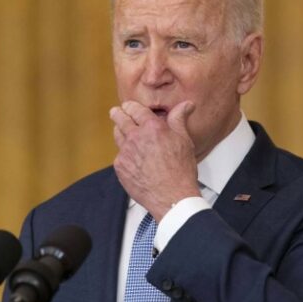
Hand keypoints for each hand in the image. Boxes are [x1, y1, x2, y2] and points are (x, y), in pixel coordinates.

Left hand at [110, 100, 200, 220]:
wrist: (172, 197)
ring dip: (120, 131)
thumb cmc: (181, 170)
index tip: (128, 106)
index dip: (130, 106)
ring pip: (118, 136)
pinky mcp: (120, 167)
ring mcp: (126, 152)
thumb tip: (186, 105)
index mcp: (152, 127)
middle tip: (116, 112)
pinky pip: (120, 155)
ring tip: (123, 132)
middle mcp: (136, 137)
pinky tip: (133, 158)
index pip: (135, 109)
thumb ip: (179, 119)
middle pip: (119, 119)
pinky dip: (125, 154)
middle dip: (117, 113)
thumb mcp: (184, 141)